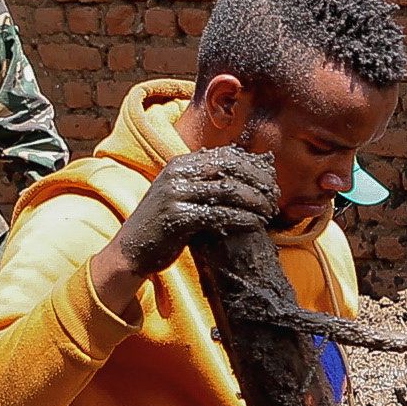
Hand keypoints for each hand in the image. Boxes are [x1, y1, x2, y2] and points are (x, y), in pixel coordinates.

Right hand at [110, 147, 282, 278]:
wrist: (132, 249)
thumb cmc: (165, 225)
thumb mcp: (184, 195)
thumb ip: (208, 183)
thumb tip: (249, 175)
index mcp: (181, 164)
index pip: (227, 156)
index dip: (254, 167)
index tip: (272, 182)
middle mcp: (177, 173)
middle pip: (231, 169)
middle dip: (258, 182)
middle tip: (275, 198)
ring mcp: (175, 194)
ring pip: (228, 190)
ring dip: (255, 202)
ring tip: (270, 212)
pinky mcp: (177, 217)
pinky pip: (219, 214)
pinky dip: (242, 218)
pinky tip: (255, 224)